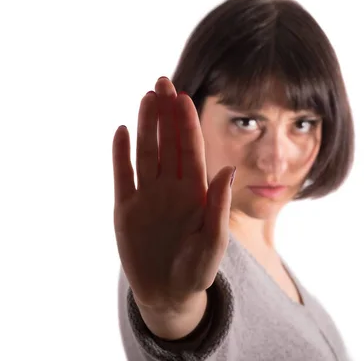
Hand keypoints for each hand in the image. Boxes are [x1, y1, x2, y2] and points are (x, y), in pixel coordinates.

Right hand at [112, 76, 234, 313]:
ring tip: (146, 97)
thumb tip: (227, 169)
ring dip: (146, 126)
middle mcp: (172, 188)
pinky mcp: (126, 209)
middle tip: (162, 82)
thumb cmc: (197, 271)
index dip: (187, 124)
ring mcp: (148, 196)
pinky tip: (122, 131)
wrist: (168, 295)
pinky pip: (123, 176)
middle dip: (166, 113)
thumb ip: (219, 205)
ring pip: (147, 153)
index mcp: (196, 192)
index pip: (192, 150)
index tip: (184, 98)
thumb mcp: (214, 241)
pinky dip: (121, 154)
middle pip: (169, 143)